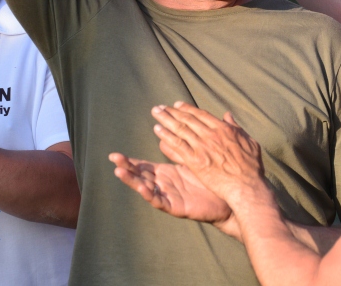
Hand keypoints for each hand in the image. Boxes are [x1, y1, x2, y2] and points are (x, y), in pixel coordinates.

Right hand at [109, 152, 239, 237]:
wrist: (227, 200)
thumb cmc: (210, 181)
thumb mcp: (190, 161)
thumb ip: (177, 149)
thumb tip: (165, 133)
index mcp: (166, 174)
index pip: (144, 166)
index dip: (130, 162)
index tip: (114, 155)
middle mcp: (164, 185)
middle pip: (140, 176)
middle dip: (126, 168)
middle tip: (113, 159)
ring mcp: (169, 196)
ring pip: (146, 188)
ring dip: (133, 180)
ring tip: (119, 172)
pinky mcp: (176, 207)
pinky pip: (160, 201)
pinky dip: (150, 194)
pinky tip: (142, 187)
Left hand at [150, 103, 271, 207]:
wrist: (246, 186)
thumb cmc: (251, 167)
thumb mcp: (249, 141)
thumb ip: (236, 127)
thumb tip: (228, 115)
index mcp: (223, 129)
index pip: (201, 114)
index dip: (187, 108)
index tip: (177, 104)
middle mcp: (211, 135)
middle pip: (187, 119)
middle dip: (172, 111)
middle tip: (160, 107)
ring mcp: (202, 147)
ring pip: (180, 129)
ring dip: (166, 119)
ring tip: (156, 113)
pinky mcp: (195, 161)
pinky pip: (177, 146)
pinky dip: (166, 137)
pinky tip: (158, 130)